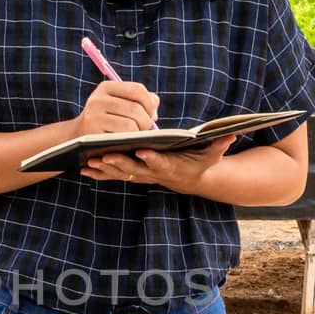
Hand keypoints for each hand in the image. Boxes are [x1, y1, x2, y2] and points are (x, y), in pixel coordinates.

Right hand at [73, 79, 158, 137]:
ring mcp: (94, 116)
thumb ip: (139, 100)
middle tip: (147, 130)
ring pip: (130, 125)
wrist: (76, 138)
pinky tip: (130, 142)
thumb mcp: (117, 104)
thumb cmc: (105, 120)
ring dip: (140, 133)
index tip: (152, 115)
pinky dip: (130, 141)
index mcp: (106, 87)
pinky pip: (121, 138)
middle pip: (136, 109)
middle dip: (147, 121)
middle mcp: (98, 99)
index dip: (150, 103)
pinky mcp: (93, 134)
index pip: (137, 90)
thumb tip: (154, 105)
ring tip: (139, 137)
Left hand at [82, 135, 237, 193]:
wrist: (190, 179)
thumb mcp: (212, 155)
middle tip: (102, 156)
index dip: (151, 158)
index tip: (141, 150)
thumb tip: (230, 134)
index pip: (159, 162)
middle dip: (118, 163)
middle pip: (134, 169)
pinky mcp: (133, 175)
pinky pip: (113, 176)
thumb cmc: (200, 163)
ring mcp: (141, 175)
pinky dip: (99, 173)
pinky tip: (83, 169)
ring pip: (120, 174)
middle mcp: (153, 173)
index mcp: (170, 166)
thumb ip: (219, 145)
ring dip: (104, 169)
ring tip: (87, 162)